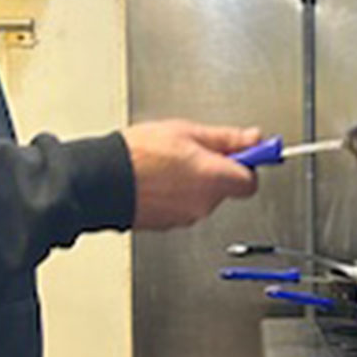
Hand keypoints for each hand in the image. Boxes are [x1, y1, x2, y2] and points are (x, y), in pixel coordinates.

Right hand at [122, 120, 260, 229]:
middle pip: (224, 188)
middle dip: (215, 169)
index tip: (240, 151)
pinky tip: (157, 177)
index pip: (251, 182)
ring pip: (202, 197)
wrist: (102, 181)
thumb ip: (226, 138)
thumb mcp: (188, 132)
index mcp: (214, 179)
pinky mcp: (167, 224)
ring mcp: (185, 217)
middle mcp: (204, 204)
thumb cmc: (139, 155)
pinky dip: (176, 193)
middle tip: (193, 149)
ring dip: (193, 181)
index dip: (246, 164)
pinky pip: (182, 206)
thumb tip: (254, 138)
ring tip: (168, 161)